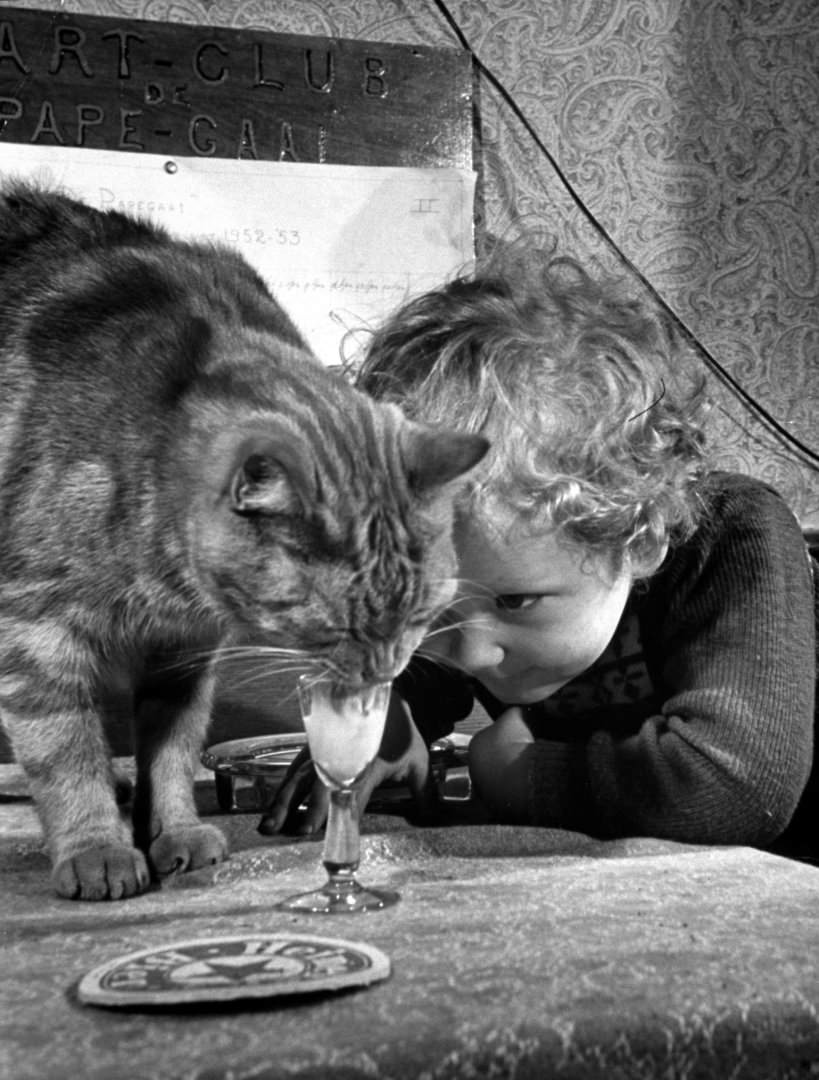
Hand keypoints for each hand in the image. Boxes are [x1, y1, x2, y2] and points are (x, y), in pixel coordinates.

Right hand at [257, 693, 438, 835]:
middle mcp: (342, 756)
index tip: (332, 833)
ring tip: (268, 825)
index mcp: (370, 762)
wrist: (381, 689)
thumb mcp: (419, 759)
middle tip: (293, 832)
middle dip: (306, 810)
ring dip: (283, 802)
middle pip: (320, 785)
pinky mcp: (313, 746)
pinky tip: (272, 807)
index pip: (354, 794)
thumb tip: (429, 819)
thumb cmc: (401, 730)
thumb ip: (423, 792)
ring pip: (299, 777)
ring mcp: (324, 749)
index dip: (342, 814)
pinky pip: (295, 769)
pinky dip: (282, 788)